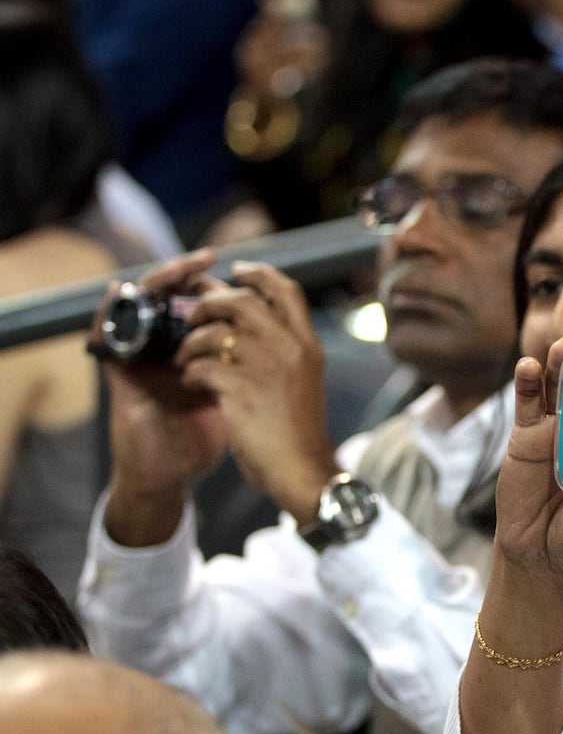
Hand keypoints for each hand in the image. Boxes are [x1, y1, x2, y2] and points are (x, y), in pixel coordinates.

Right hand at [95, 250, 230, 546]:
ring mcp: (143, 357)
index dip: (224, 284)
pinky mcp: (119, 371)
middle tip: (208, 258)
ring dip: (157, 282)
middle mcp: (169, 348)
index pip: (207, 304)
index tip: (247, 270)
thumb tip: (286, 344)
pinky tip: (121, 292)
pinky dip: (111, 309)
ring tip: (178, 269)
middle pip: (173, 295)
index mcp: (202, 352)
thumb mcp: (238, 395)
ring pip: (140, 304)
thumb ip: (251, 368)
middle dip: (189, 273)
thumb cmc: (206, 437)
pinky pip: (106, 331)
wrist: (173, 475)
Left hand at [172, 261, 339, 523]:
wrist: (302, 469)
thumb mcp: (304, 379)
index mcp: (307, 344)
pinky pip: (201, 365)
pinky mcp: (240, 390)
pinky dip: (190, 371)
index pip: (286, 289)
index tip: (237, 271)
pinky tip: (192, 382)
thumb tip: (249, 324)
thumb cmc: (299, 430)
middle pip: (240, 301)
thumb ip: (285, 349)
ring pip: (213, 332)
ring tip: (184, 356)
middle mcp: (289, 348)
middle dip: (209, 303)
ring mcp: (265, 368)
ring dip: (190, 341)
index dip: (259, 274)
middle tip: (193, 315)